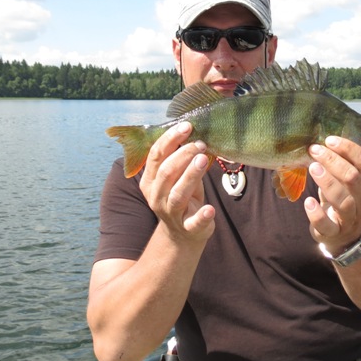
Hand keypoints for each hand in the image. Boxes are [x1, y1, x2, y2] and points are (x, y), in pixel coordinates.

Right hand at [139, 121, 215, 243]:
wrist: (182, 234)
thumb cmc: (181, 195)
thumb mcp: (176, 176)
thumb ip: (179, 158)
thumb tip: (193, 131)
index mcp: (150, 180)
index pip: (155, 155)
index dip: (169, 139)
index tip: (186, 126)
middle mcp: (156, 196)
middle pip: (166, 172)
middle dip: (183, 154)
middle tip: (200, 143)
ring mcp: (170, 213)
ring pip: (178, 193)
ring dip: (191, 175)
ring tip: (203, 159)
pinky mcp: (187, 228)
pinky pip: (194, 222)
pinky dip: (202, 215)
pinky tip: (210, 208)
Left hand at [304, 135, 360, 253]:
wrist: (343, 237)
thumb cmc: (343, 200)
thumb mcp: (349, 184)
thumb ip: (345, 164)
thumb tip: (327, 137)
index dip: (349, 149)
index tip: (329, 140)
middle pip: (353, 178)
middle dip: (333, 161)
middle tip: (314, 149)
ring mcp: (351, 220)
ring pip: (343, 200)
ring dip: (326, 181)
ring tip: (312, 167)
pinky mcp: (334, 233)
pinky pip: (326, 224)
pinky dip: (316, 212)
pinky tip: (308, 201)